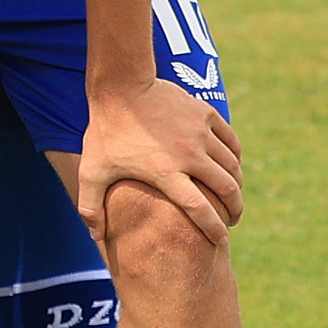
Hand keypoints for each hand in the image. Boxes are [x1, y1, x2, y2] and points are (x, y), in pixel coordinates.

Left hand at [74, 77, 241, 245]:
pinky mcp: (206, 115)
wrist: (120, 86)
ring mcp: (200, 133)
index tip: (221, 241)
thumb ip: (91, 206)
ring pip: (233, 168)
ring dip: (236, 186)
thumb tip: (96, 237)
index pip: (200, 209)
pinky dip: (236, 159)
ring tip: (232, 197)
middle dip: (234, 210)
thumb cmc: (105, 131)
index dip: (214, 228)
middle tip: (232, 219)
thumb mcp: (91, 170)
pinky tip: (231, 168)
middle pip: (227, 190)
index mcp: (164, 172)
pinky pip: (233, 144)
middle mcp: (188, 154)